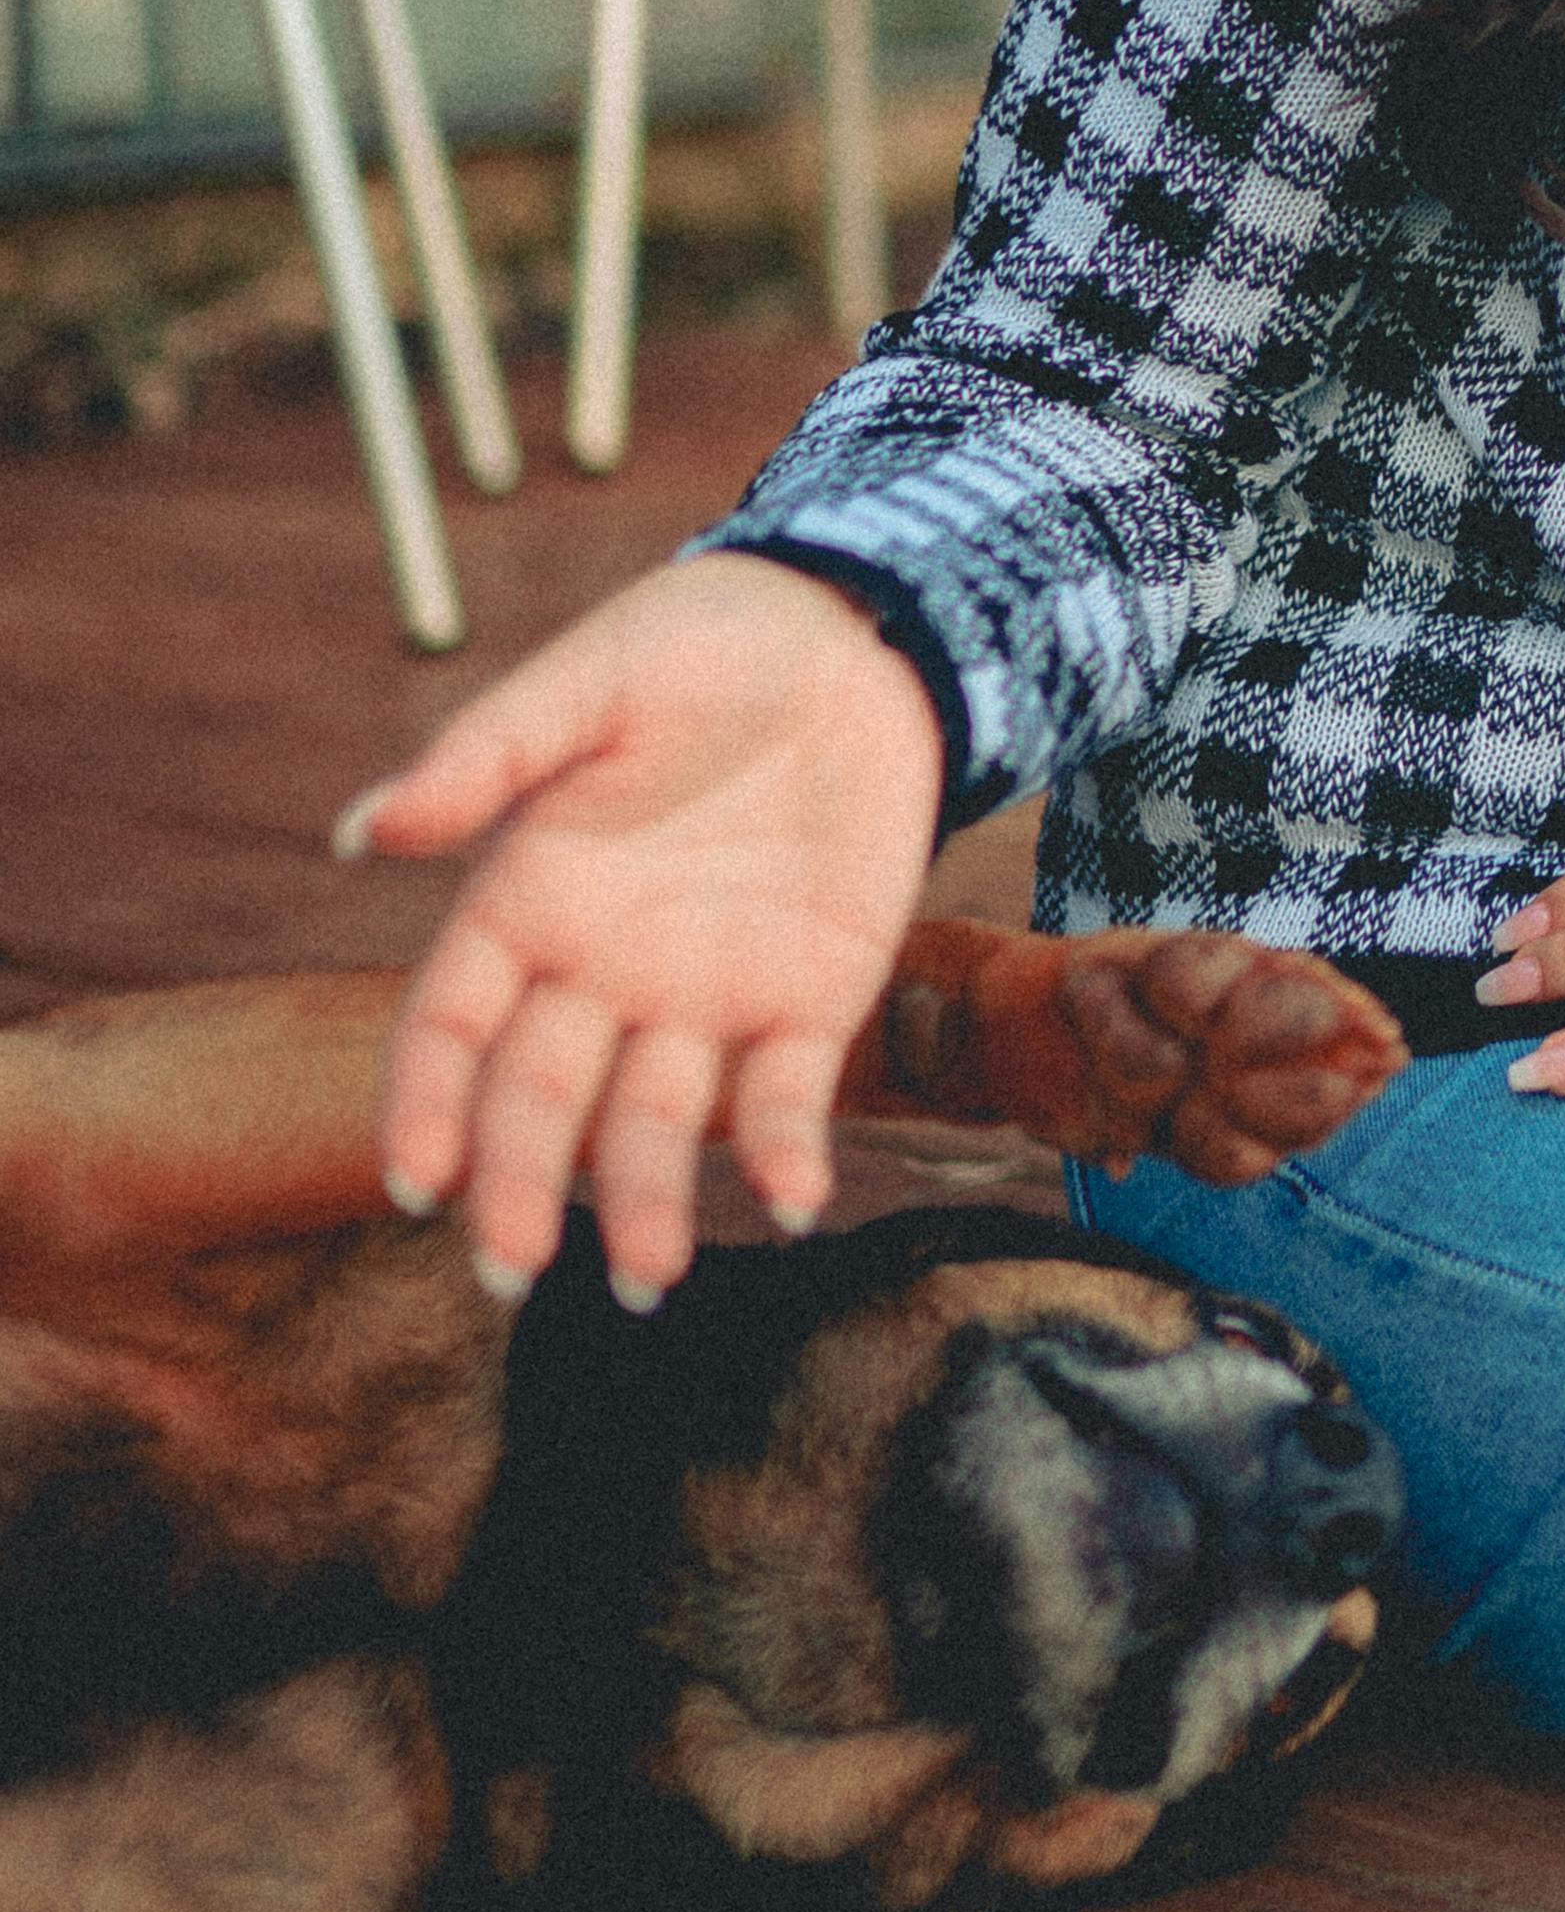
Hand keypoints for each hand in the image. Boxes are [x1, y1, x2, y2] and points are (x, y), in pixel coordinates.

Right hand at [337, 555, 946, 1304]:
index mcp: (528, 899)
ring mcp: (703, 994)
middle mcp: (602, 970)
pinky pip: (787, 1097)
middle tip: (511, 1273)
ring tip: (645, 1278)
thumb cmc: (700, 646)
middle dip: (516, 1190)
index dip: (426, 1105)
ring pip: (654, 1126)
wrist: (859, 633)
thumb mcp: (591, 683)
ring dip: (643, 1206)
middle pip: (538, 1101)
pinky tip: (795, 1200)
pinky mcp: (810, 999)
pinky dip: (785, 1154)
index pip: (450, 1026)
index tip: (417, 1184)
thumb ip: (486, 758)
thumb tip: (358, 834)